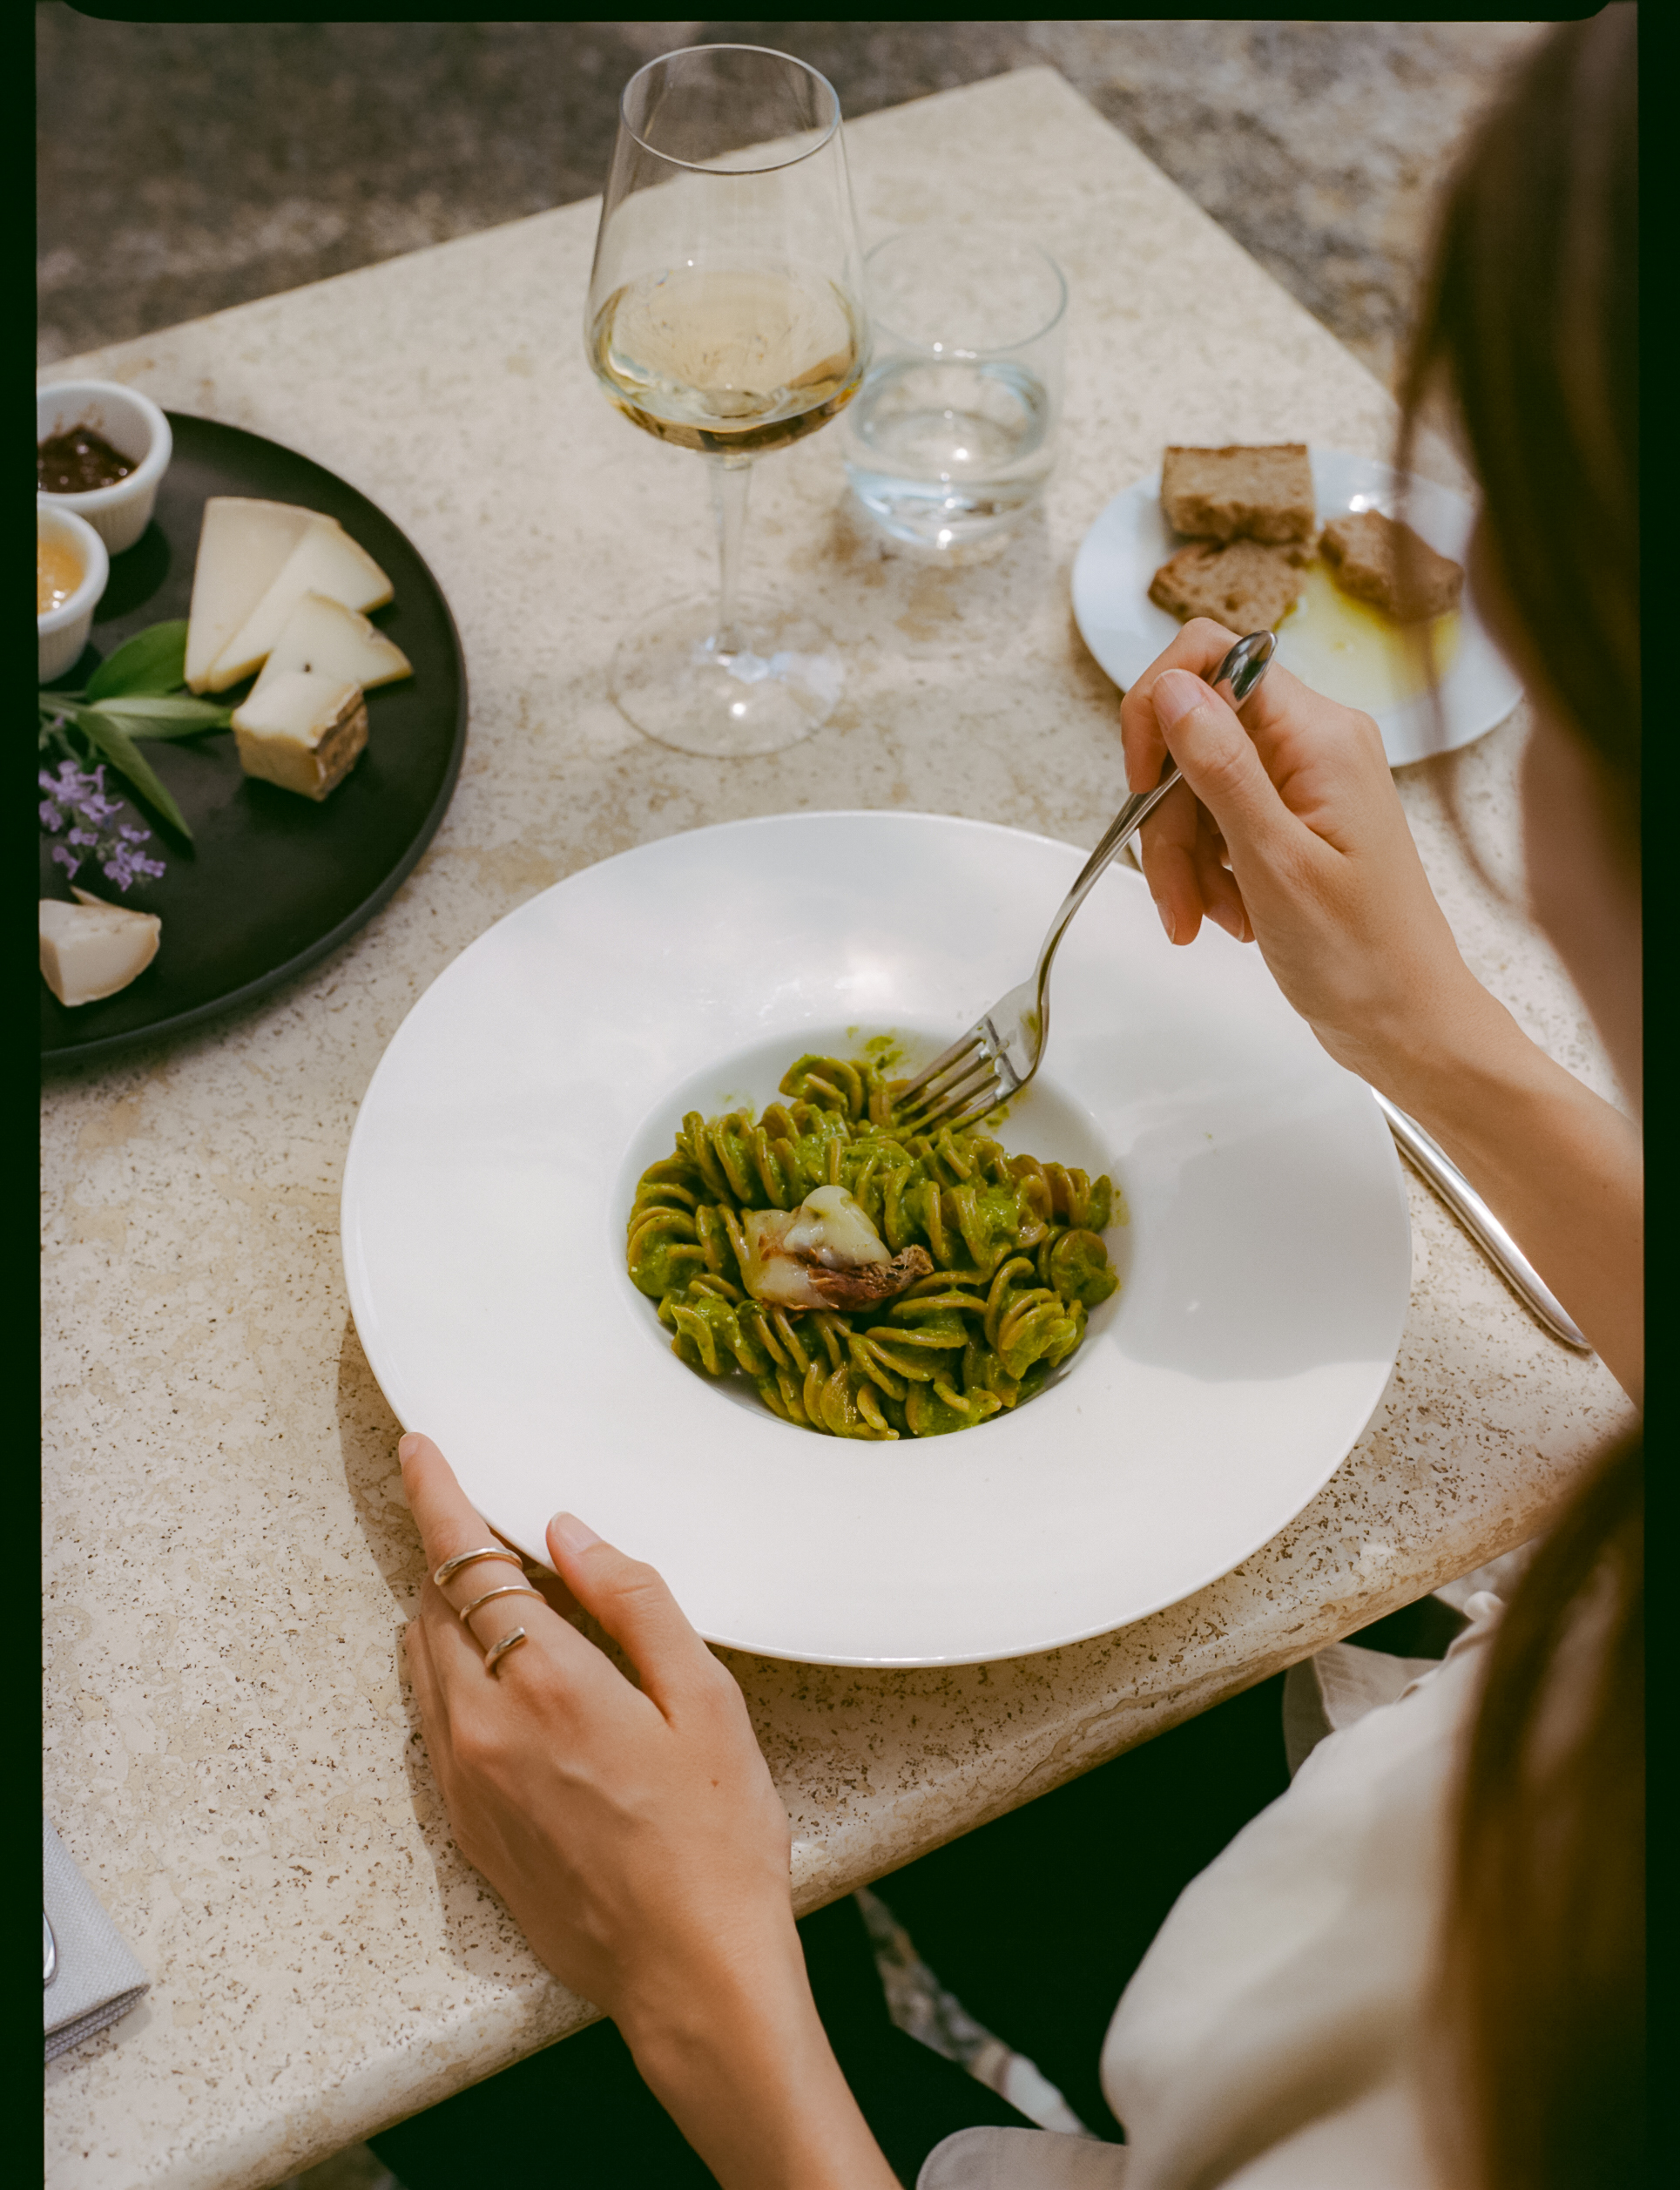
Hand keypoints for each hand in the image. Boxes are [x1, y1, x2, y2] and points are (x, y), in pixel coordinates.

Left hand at [399, 1435, 894, 2189]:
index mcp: (549, 1686)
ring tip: (506, 1597)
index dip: (438, 1497)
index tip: (420, 1450)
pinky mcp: (466, 1829)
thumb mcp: (707, 1703)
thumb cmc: (717, 1840)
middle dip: (453, 1554)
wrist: (690, 1976)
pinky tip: (509, 1683)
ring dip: (449, 1615)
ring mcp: (466, 1785)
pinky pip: (434, 1725)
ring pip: (424, 1666)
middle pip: (434, 1608)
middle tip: (494, 1525)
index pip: (467, 1564)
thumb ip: (634, 1603)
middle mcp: (485, 1730)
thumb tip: (570, 1534)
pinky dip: (453, 1677)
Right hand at [1119, 617, 1484, 1088]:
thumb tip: (1172, 689)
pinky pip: (1222, 823)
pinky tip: (1227, 917)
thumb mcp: (1276, 863)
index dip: (1158, 712)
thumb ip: (1222, 768)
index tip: (1141, 784)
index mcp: (1320, 735)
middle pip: (1196, 738)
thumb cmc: (1362, 956)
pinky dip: (1208, 872)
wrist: (1409, 1023)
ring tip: (1205, 921)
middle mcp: (1315, 743)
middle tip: (1174, 895)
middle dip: (1168, 819)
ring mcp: (1306, 782)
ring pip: (1200, 788)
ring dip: (1185, 858)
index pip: (1213, 659)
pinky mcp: (1296, 821)